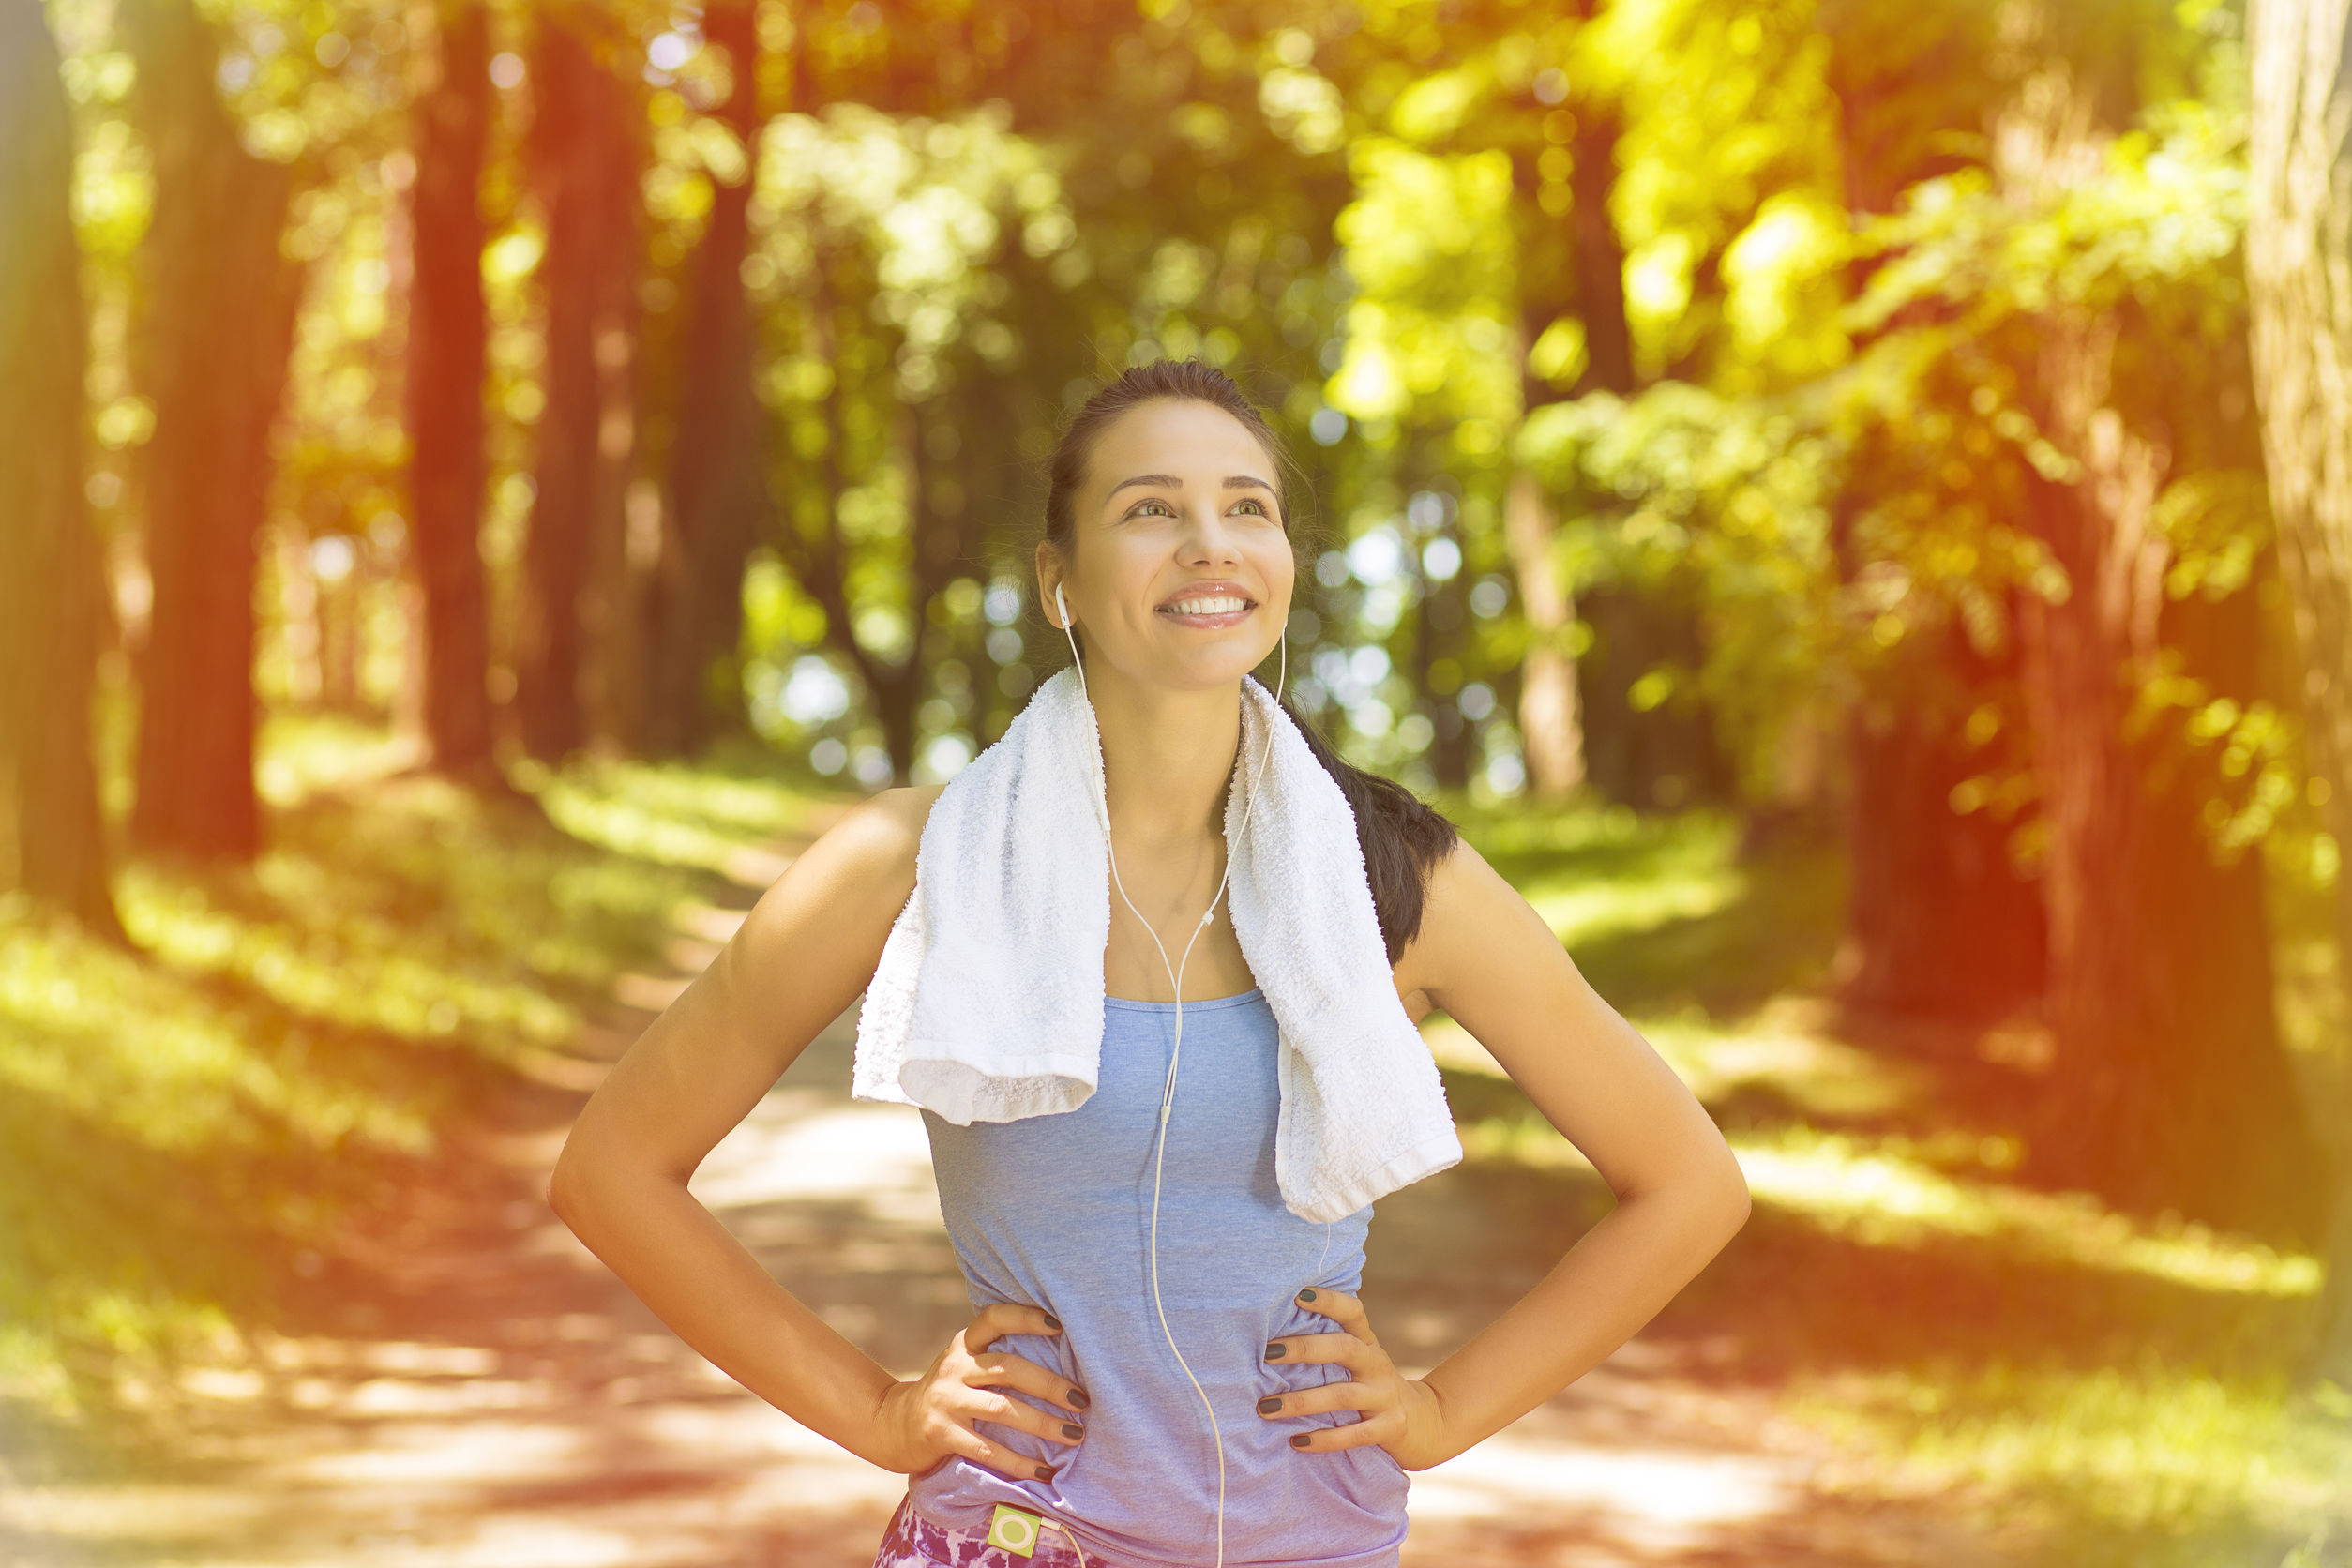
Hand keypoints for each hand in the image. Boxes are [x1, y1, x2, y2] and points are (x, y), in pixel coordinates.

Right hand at [869, 1303, 1090, 1480]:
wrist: (893, 1425)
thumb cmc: (947, 1393)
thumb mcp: (964, 1366)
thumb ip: (997, 1359)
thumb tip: (1063, 1363)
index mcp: (964, 1345)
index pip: (994, 1318)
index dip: (1025, 1318)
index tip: (1058, 1325)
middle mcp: (954, 1367)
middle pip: (1008, 1368)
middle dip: (1050, 1384)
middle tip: (1082, 1400)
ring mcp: (945, 1400)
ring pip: (1002, 1409)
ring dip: (1043, 1424)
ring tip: (1073, 1435)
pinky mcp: (940, 1434)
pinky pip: (986, 1449)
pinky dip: (1018, 1462)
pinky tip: (1043, 1471)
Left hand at [1258, 1287, 1450, 1471]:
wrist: (1424, 1423)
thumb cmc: (1372, 1385)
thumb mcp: (1359, 1360)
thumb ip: (1328, 1347)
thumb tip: (1269, 1335)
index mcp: (1367, 1343)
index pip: (1352, 1312)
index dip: (1329, 1301)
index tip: (1298, 1295)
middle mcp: (1377, 1364)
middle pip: (1345, 1348)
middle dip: (1305, 1348)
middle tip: (1268, 1353)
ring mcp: (1385, 1396)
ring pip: (1343, 1395)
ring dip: (1302, 1401)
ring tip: (1266, 1408)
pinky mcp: (1389, 1428)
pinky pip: (1355, 1435)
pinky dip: (1325, 1439)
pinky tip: (1297, 1442)